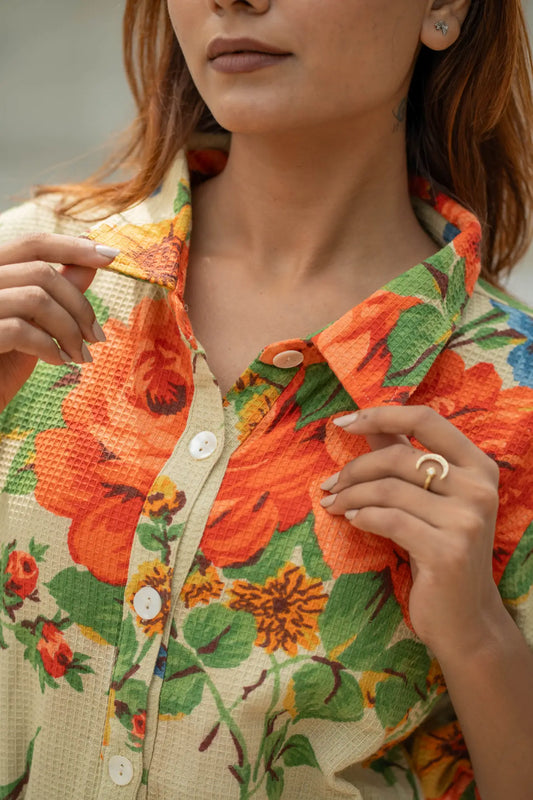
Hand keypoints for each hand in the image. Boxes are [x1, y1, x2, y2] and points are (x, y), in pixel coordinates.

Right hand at [0, 233, 118, 410]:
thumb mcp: (33, 325)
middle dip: (79, 304)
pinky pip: (21, 329)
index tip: (111, 255)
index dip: (74, 247)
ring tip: (81, 356)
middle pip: (40, 271)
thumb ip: (54, 293)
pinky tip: (59, 362)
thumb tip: (89, 263)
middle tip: (97, 336)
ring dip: (70, 330)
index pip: (33, 244)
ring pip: (36, 298)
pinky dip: (49, 347)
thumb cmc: (0, 364)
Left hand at [319, 405, 502, 658]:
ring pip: (389, 490)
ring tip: (333, 504)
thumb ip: (403, 457)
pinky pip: (390, 521)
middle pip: (399, 457)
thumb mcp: (429, 499)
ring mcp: (467, 520)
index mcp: (478, 466)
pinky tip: (351, 521)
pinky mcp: (448, 551)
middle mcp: (479, 488)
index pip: (427, 419)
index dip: (381, 415)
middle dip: (355, 468)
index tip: (343, 421)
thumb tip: (368, 423)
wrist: (466, 618)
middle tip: (330, 484)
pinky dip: (363, 517)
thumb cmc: (441, 549)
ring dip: (351, 496)